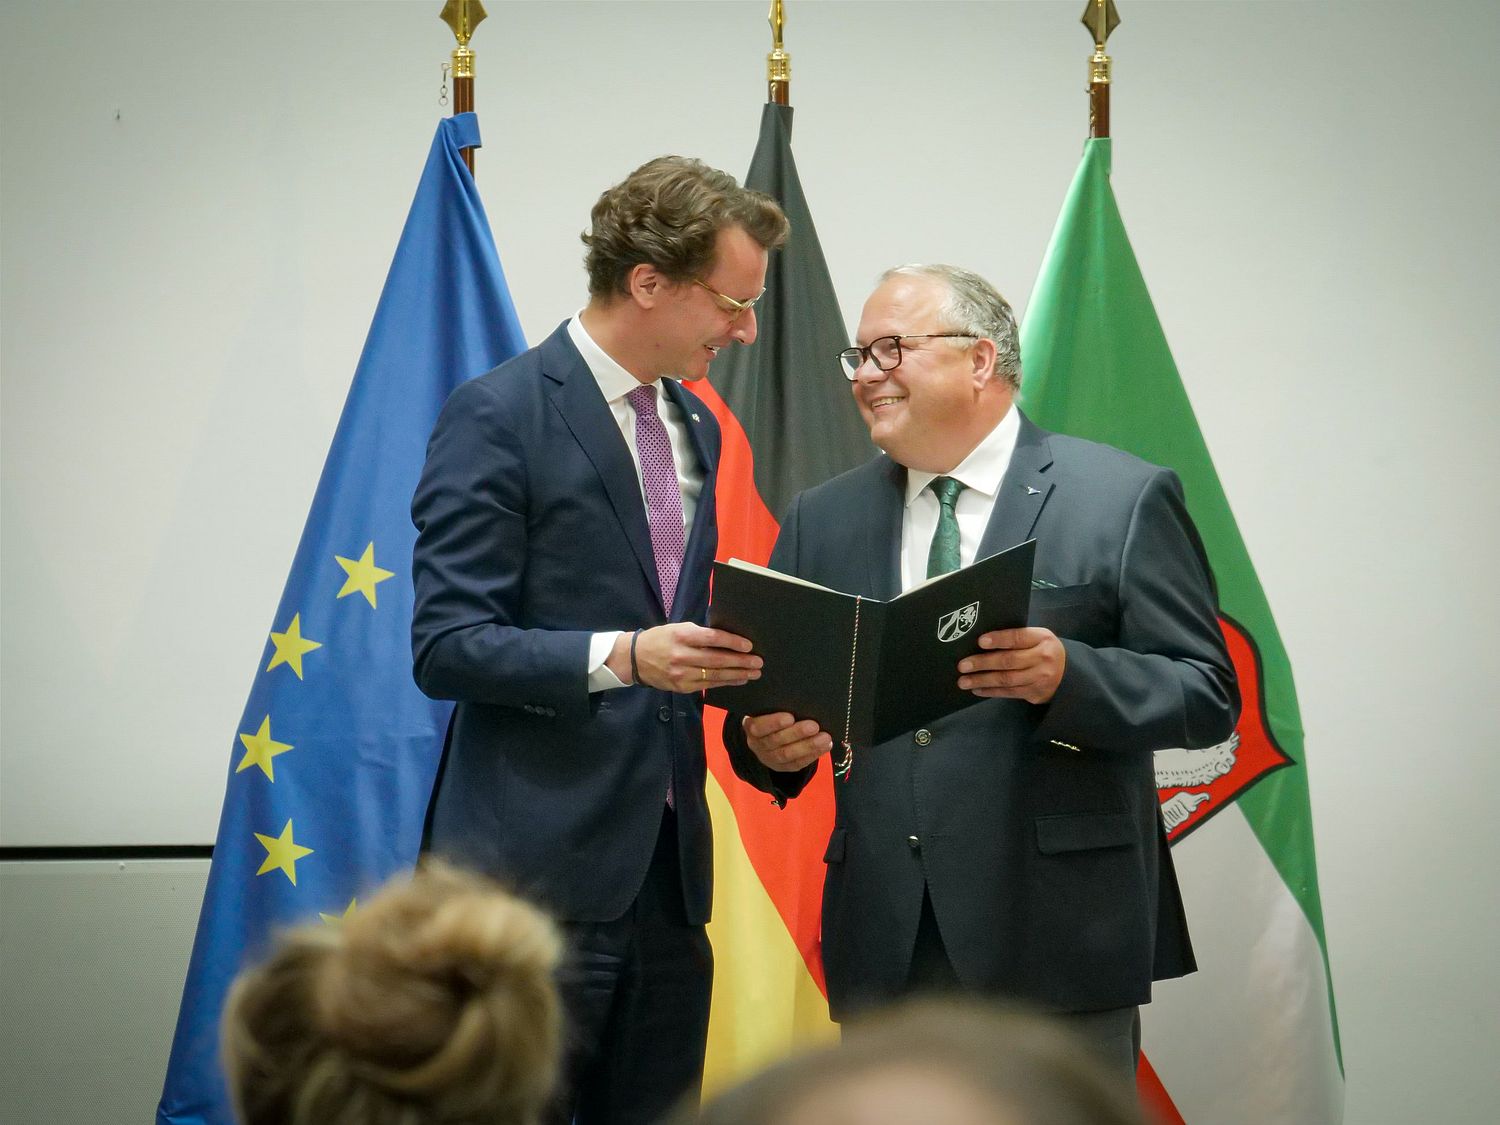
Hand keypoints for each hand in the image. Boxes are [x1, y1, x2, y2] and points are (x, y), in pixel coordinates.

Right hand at [609, 623, 762, 694]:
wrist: (636, 659)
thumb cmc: (662, 639)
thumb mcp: (679, 628)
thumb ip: (701, 634)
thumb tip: (728, 639)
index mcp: (682, 635)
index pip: (712, 639)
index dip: (732, 642)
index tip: (749, 645)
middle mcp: (682, 655)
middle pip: (717, 660)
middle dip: (740, 662)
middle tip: (758, 662)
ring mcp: (681, 673)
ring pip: (715, 675)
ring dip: (737, 675)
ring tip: (754, 673)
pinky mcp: (681, 687)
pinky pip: (708, 685)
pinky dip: (725, 683)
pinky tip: (738, 680)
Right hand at [742, 713, 831, 771]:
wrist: (768, 735)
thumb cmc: (772, 715)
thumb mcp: (769, 709)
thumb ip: (778, 706)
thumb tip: (800, 701)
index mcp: (752, 727)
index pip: (758, 727)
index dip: (773, 723)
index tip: (790, 717)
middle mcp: (757, 745)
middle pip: (776, 741)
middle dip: (796, 734)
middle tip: (814, 726)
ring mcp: (769, 758)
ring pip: (787, 755)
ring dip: (808, 746)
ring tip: (825, 738)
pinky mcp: (782, 767)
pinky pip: (797, 764)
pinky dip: (813, 755)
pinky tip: (826, 746)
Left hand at [957, 627, 1066, 703]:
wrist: (1068, 674)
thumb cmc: (1043, 650)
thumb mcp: (1037, 637)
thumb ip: (1017, 637)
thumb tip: (982, 641)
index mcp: (1042, 639)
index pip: (1018, 638)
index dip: (999, 639)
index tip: (980, 641)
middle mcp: (1043, 658)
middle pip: (1009, 661)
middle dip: (983, 663)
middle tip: (963, 665)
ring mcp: (1040, 678)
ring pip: (1007, 680)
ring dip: (982, 680)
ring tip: (963, 681)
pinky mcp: (1035, 694)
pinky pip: (1009, 693)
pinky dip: (991, 691)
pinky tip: (977, 689)